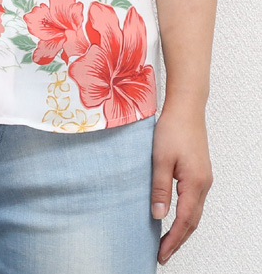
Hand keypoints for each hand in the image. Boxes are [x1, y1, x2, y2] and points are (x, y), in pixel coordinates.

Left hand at [151, 104, 213, 264]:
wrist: (186, 108)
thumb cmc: (172, 129)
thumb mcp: (160, 159)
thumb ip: (160, 188)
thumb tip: (158, 216)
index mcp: (195, 183)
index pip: (184, 221)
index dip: (173, 240)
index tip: (162, 254)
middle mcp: (203, 184)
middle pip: (193, 221)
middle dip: (178, 240)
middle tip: (164, 255)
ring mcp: (204, 178)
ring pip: (195, 212)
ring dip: (182, 229)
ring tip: (167, 241)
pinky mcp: (199, 172)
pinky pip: (194, 201)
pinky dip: (186, 215)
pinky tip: (175, 216)